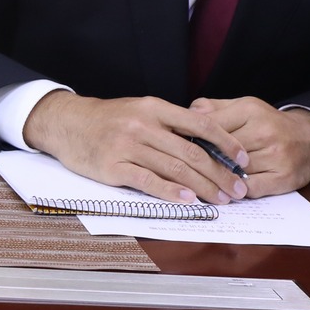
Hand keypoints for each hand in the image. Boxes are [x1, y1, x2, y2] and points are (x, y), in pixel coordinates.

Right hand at [22, 92, 250, 204]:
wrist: (66, 123)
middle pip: (191, 152)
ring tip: (221, 199)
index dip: (226, 142)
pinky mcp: (113, 167)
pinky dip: (171, 193)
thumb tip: (206, 143)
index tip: (243, 159)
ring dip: (203, 187)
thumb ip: (169, 123)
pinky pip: (148, 181)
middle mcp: (143, 125)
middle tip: (238, 189)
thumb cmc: (107, 119)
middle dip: (220, 173)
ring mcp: (127, 146)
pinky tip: (189, 201)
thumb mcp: (139, 110)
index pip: (199, 124)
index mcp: (153, 108)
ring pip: (175, 169)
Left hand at [191, 96, 309, 196]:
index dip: (191, 137)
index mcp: (250, 111)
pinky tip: (227, 189)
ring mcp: (277, 156)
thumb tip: (188, 113)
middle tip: (183, 167)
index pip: (211, 126)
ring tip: (201, 180)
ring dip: (217, 178)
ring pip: (235, 172)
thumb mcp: (242, 107)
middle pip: (221, 151)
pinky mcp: (285, 178)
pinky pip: (252, 189)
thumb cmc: (268, 123)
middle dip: (201, 160)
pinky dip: (237, 191)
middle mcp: (265, 132)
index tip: (175, 146)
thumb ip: (214, 108)